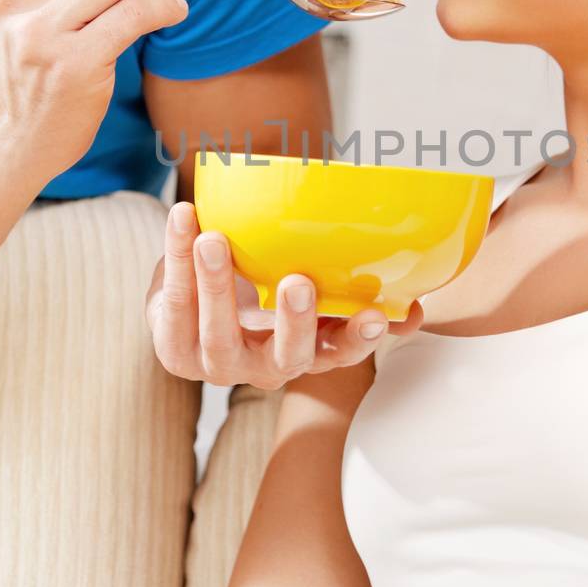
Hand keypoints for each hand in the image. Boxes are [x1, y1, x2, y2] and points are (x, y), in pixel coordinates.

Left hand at [146, 200, 424, 387]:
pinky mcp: (175, 349)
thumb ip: (352, 292)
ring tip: (213, 239)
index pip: (340, 354)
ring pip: (218, 332)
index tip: (373, 314)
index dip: (357, 339)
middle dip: (292, 322)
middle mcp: (266, 368)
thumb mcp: (309, 295)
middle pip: (285, 356)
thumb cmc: (263, 291)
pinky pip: (174, 302)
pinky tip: (184, 219)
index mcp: (307, 353)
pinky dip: (177, 256)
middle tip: (298, 281)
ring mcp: (218, 364)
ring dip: (216, 283)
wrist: (192, 306)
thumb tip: (413, 301)